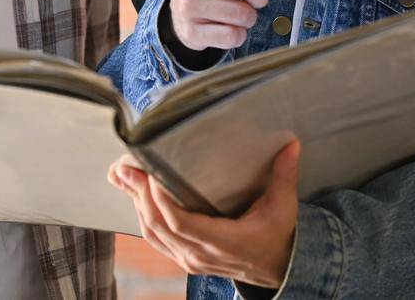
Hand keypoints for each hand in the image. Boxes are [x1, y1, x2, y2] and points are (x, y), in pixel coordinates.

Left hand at [108, 141, 300, 287]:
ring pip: (153, 233)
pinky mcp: (186, 259)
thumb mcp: (284, 207)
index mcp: (223, 241)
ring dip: (136, 205)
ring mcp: (190, 260)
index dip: (161, 200)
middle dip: (139, 195)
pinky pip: (157, 240)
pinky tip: (135, 198)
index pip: (181, 222)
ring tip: (123, 177)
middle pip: (159, 225)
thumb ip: (284, 175)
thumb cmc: (277, 236)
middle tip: (125, 168)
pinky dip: (143, 217)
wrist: (277, 268)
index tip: (150, 174)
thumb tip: (291, 145)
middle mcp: (200, 254)